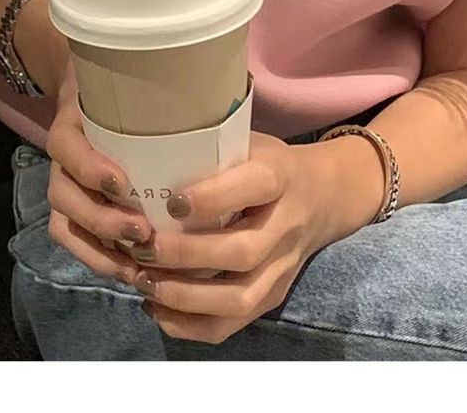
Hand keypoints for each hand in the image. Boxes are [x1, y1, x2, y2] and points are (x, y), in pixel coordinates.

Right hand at [43, 66, 151, 285]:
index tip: (123, 184)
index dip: (89, 168)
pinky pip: (73, 244)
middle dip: (102, 219)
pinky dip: (100, 261)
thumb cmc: (133, 100)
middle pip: (62, 195)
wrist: (104, 101)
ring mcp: (63, 189)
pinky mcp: (70, 215)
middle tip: (143, 232)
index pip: (66, 146)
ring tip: (141, 263)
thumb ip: (164, 104)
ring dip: (102, 248)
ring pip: (65, 225)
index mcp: (74, 125)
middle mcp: (62, 160)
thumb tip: (218, 111)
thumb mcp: (141, 95)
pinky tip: (133, 273)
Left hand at [128, 130, 377, 343]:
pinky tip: (155, 307)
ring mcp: (282, 268)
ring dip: (185, 297)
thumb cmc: (268, 162)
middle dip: (186, 255)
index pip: (254, 187)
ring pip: (238, 298)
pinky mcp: (273, 296)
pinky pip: (232, 324)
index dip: (211, 198)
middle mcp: (286, 226)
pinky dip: (190, 325)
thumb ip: (208, 150)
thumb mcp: (247, 141)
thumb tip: (143, 156)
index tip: (170, 200)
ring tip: (143, 281)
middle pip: (242, 252)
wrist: (324, 195)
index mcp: (279, 176)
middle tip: (143, 247)